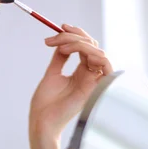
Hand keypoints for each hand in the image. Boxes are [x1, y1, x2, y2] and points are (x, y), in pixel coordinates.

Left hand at [29, 24, 112, 139]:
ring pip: (98, 52)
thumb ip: (60, 57)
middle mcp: (89, 76)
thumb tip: (62, 40)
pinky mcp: (94, 88)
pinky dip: (93, 54)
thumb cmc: (45, 103)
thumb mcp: (52, 74)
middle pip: (92, 45)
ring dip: (79, 43)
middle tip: (56, 35)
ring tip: (61, 46)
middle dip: (75, 35)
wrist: (41, 121)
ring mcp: (93, 81)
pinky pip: (105, 65)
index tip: (59, 27)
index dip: (75, 33)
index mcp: (80, 73)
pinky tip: (73, 52)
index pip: (85, 46)